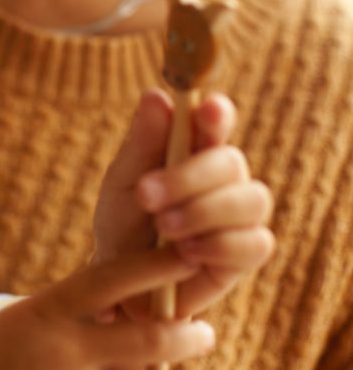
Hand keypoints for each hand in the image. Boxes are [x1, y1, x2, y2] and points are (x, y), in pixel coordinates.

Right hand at [0, 249, 215, 368]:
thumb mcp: (30, 318)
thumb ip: (73, 309)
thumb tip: (122, 294)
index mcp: (48, 310)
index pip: (109, 279)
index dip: (153, 266)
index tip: (189, 255)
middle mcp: (61, 347)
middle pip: (141, 339)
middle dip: (179, 337)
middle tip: (205, 331)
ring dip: (155, 369)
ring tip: (169, 365)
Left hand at [93, 90, 275, 318]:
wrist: (122, 281)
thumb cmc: (123, 222)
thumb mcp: (123, 182)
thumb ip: (142, 143)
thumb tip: (156, 96)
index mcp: (192, 149)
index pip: (214, 121)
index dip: (216, 114)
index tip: (207, 108)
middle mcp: (223, 177)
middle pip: (231, 161)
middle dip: (188, 178)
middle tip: (147, 196)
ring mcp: (240, 214)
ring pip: (251, 200)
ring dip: (203, 212)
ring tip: (164, 228)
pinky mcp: (247, 252)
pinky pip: (255, 243)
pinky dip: (219, 246)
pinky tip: (186, 253)